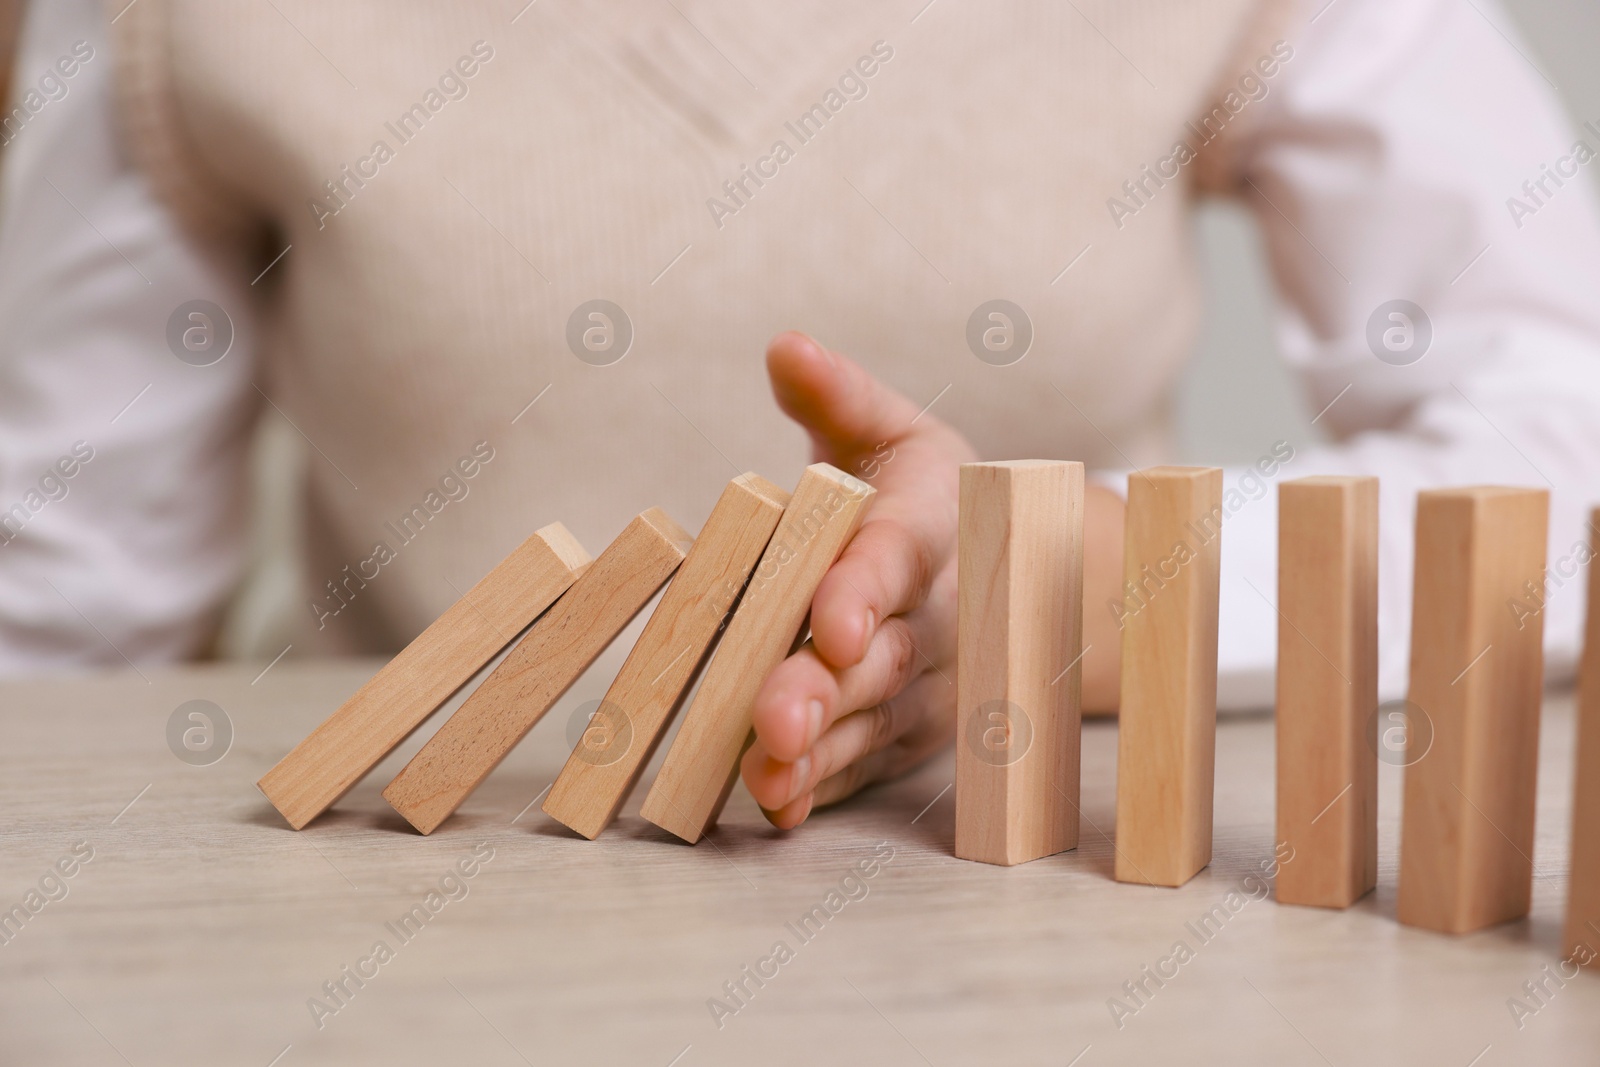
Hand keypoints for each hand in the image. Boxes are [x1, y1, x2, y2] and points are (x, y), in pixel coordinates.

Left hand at [741, 332, 973, 827]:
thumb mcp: (892, 430)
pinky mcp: (911, 731)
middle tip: (774, 720)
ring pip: (873, 719)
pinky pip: (867, 761)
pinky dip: (823, 785)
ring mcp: (931, 681)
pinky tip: (773, 804)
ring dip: (819, 751)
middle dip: (827, 689)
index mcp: (935, 523)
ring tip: (761, 773)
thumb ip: (839, 396)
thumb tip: (782, 347)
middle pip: (883, 655)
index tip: (832, 623)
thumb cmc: (925, 491)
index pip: (900, 556)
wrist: (1010, 575)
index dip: (866, 590)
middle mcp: (943, 612)